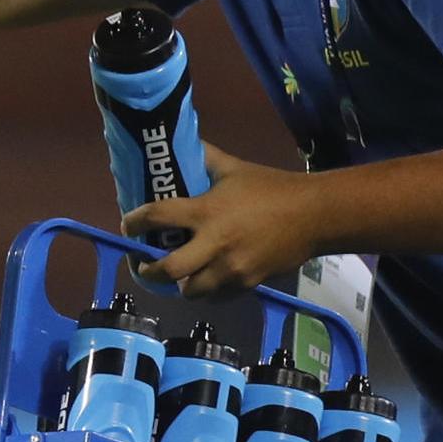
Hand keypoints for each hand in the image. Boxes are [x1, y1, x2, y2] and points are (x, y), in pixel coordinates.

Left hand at [122, 143, 322, 297]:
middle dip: (148, 270)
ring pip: (191, 291)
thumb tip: (184, 145)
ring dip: (179, 285)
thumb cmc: (271, 188)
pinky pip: (217, 297)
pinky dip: (206, 291)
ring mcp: (231, 269)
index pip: (157, 217)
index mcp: (206, 211)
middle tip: (143, 263)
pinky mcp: (247, 284)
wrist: (313, 216)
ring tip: (177, 274)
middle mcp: (214, 244)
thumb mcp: (234, 168)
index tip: (129, 225)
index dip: (136, 222)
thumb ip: (206, 158)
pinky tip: (204, 280)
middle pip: (168, 270)